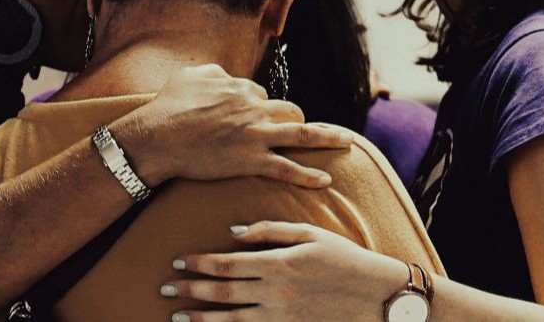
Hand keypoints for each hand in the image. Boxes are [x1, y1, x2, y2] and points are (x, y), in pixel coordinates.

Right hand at [112, 64, 355, 188]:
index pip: (260, 94)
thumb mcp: (189, 76)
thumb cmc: (167, 106)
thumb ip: (212, 72)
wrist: (157, 137)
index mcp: (239, 87)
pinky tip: (325, 180)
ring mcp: (255, 135)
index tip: (251, 118)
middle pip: (288, 110)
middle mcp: (254, 108)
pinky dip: (308, 175)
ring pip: (300, 133)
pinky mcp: (251, 160)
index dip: (258, 106)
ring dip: (327, 137)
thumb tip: (224, 74)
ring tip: (346, 141)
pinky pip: (287, 168)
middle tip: (302, 128)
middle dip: (296, 119)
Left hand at [164, 221, 394, 321]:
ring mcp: (283, 318)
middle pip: (222, 293)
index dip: (199, 263)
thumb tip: (232, 233)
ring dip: (200, 318)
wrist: (379, 297)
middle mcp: (276, 293)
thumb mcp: (311, 234)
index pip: (227, 264)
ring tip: (177, 316)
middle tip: (164, 287)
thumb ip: (270, 231)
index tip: (179, 261)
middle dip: (189, 290)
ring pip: (231, 320)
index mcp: (279, 264)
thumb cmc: (346, 260)